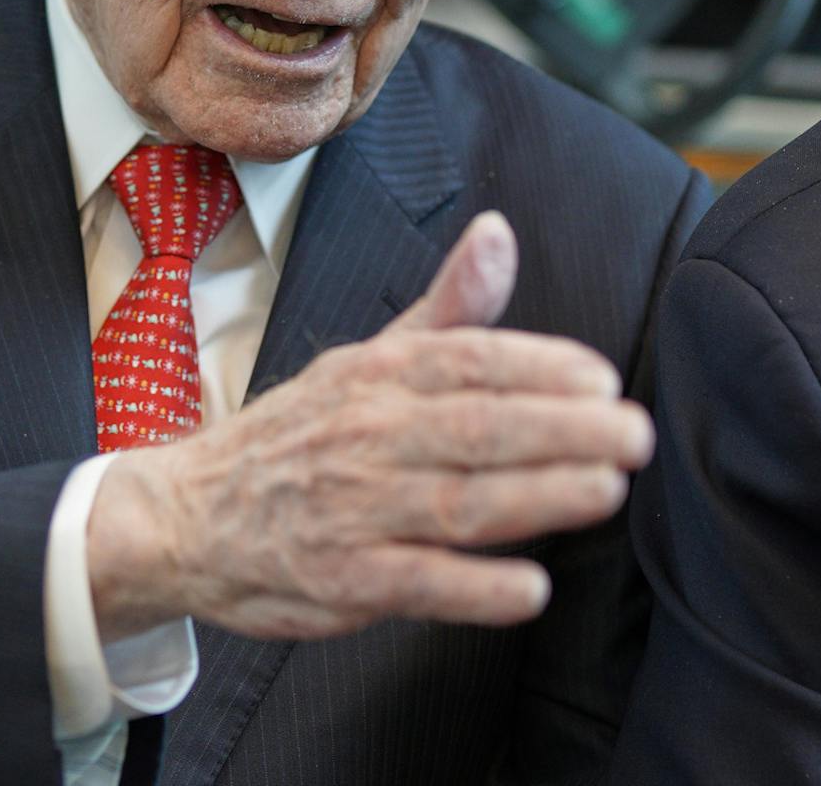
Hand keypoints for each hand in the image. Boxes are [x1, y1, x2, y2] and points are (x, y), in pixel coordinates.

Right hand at [86, 212, 653, 641]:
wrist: (185, 514)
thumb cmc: (301, 434)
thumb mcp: (367, 358)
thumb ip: (448, 309)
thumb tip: (499, 232)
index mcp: (380, 374)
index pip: (469, 361)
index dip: (539, 366)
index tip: (602, 378)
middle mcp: (368, 436)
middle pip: (476, 429)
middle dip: (562, 430)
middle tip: (635, 435)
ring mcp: (353, 510)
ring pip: (457, 502)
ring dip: (537, 498)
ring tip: (606, 491)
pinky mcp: (341, 581)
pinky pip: (415, 584)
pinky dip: (473, 588)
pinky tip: (531, 588)